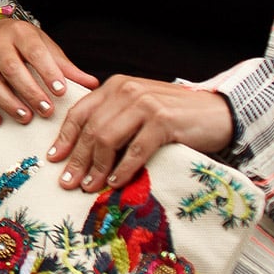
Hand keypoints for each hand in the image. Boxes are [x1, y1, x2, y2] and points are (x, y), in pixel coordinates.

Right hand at [0, 19, 98, 126]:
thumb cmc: (24, 43)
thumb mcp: (45, 47)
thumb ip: (66, 67)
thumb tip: (92, 84)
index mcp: (21, 33)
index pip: (35, 52)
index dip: (48, 72)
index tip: (61, 92)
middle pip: (11, 68)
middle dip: (29, 92)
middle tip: (46, 111)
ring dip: (8, 102)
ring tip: (25, 117)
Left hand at [47, 77, 235, 192]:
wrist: (219, 111)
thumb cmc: (176, 114)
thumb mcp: (139, 109)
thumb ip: (115, 118)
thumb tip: (85, 150)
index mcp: (116, 86)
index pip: (80, 112)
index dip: (64, 137)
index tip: (54, 158)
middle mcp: (127, 90)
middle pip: (91, 129)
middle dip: (77, 158)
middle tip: (67, 182)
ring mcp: (145, 105)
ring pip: (108, 139)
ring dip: (96, 167)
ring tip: (89, 186)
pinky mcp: (163, 121)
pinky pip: (136, 150)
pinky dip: (123, 169)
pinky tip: (115, 182)